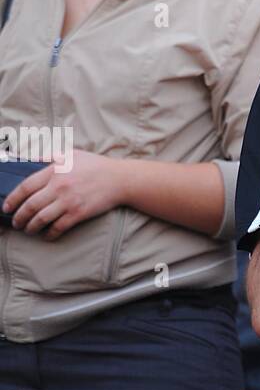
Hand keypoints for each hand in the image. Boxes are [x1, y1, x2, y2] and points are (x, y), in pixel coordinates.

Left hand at [2, 150, 124, 239]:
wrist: (119, 179)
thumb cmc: (95, 165)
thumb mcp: (70, 154)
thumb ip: (48, 156)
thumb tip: (29, 158)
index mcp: (54, 171)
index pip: (26, 187)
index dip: (13, 199)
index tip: (6, 207)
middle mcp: (59, 187)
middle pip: (31, 205)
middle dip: (19, 217)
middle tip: (15, 223)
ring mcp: (69, 201)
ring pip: (42, 218)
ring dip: (31, 227)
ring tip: (28, 230)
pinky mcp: (79, 214)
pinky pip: (59, 227)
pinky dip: (50, 234)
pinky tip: (47, 236)